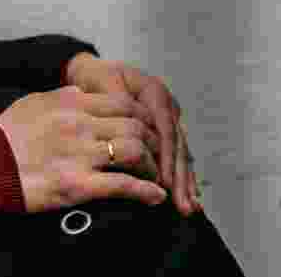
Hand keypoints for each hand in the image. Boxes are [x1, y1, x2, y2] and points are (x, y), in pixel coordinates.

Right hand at [0, 86, 168, 212]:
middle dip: (153, 142)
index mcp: (71, 101)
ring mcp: (79, 153)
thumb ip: (64, 95)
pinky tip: (155, 197)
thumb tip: (85, 91)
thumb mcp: (35, 102)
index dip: (144, 116)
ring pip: (135, 151)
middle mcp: (80, 123)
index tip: (148, 129)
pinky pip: (122, 185)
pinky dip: (145, 192)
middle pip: (136, 125)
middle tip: (157, 155)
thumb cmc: (6, 134)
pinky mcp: (76, 184)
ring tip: (155, 176)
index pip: (124, 102)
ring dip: (151, 165)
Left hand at [64, 53, 200, 216]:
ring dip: (185, 181)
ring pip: (180, 152)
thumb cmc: (93, 79)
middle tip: (183, 205)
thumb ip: (117, 104)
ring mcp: (167, 118)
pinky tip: (186, 195)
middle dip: (181, 176)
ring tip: (189, 207)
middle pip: (177, 144)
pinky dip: (180, 176)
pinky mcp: (163, 130)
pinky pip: (174, 154)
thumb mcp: (101, 84)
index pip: (165, 128)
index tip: (164, 182)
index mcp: (154, 91)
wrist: (91, 73)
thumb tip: (130, 129)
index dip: (166, 157)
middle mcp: (166, 105)